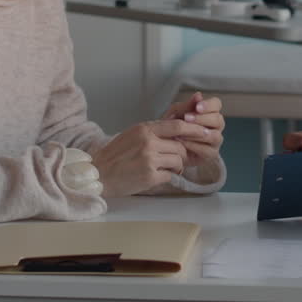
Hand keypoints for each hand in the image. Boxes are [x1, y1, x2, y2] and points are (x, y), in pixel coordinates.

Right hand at [92, 119, 209, 197]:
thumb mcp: (132, 134)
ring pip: (178, 161)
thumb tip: (177, 127)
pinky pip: (171, 175)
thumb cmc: (115, 155)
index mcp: (144, 129)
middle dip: (182, 154)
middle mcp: (148, 142)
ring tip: (165, 169)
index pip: (177, 124)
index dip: (193, 128)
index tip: (203, 131)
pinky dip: (168, 177)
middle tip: (177, 159)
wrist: (98, 174)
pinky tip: (157, 176)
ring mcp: (149, 159)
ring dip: (176, 167)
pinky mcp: (150, 176)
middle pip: (180, 146)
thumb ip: (153, 131)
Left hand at [161, 92, 224, 165]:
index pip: (217, 104)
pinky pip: (207, 150)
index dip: (209, 105)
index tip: (197, 107)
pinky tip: (182, 142)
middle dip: (202, 119)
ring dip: (198, 133)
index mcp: (210, 112)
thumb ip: (186, 105)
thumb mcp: (176, 113)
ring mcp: (215, 141)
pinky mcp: (210, 154)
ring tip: (182, 132)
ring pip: (215, 136)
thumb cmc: (173, 126)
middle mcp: (216, 126)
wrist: (166, 146)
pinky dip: (194, 145)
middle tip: (186, 118)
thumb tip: (198, 95)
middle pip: (218, 119)